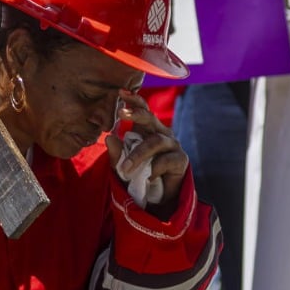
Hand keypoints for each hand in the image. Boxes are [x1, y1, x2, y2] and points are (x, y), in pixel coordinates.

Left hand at [105, 92, 189, 209]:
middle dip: (136, 114)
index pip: (141, 109)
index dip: (133, 99)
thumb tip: (109, 138)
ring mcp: (172, 145)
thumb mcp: (122, 165)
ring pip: (155, 141)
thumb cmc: (138, 175)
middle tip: (122, 113)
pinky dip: (153, 169)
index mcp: (146, 129)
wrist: (156, 198)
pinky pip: (165, 160)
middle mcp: (161, 133)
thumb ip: (116, 153)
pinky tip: (147, 177)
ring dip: (138, 155)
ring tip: (125, 169)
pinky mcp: (181, 160)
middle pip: (150, 118)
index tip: (120, 92)